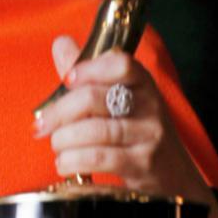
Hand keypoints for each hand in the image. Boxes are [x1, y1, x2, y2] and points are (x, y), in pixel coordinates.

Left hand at [34, 36, 209, 199]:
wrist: (174, 174)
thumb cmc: (135, 130)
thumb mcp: (118, 97)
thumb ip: (88, 71)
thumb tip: (61, 43)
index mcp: (141, 82)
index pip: (120, 63)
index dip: (88, 68)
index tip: (67, 80)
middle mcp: (149, 105)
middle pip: (93, 98)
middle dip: (58, 112)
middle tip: (42, 125)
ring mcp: (149, 135)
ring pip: (93, 130)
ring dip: (63, 139)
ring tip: (57, 146)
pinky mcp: (142, 165)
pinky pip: (99, 158)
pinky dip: (72, 161)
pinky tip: (65, 164)